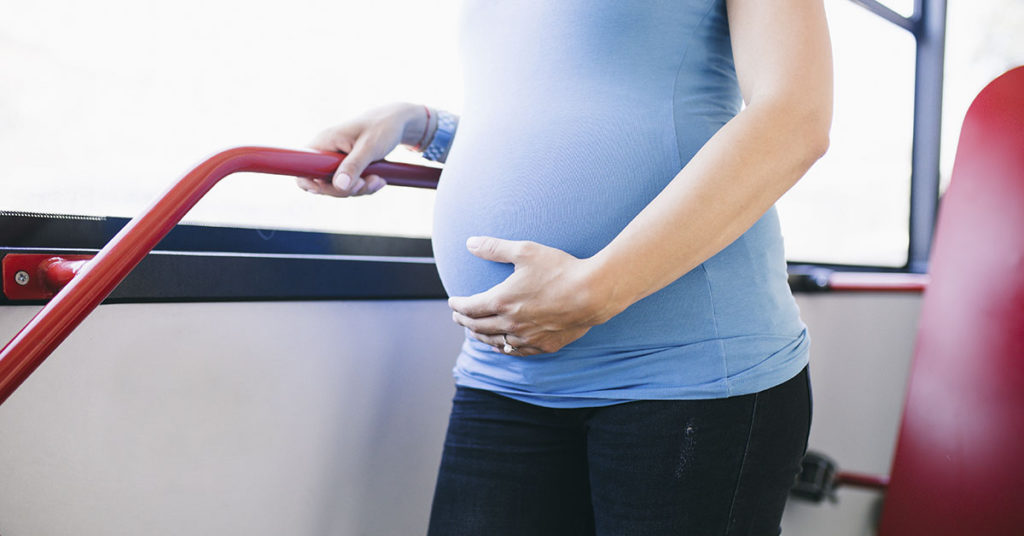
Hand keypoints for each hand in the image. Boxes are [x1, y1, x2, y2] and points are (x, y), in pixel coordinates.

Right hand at [297, 102, 425, 196]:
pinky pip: (350, 184)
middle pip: (322, 183)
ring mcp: (336, 160)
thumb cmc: (383, 128)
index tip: (323, 190)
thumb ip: (354, 166)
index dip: (308, 182)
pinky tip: (379, 180)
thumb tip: (339, 186)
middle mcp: (327, 151)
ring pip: (338, 187)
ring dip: (359, 189)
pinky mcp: (348, 167)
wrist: (397, 122)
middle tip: (366, 183)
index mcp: (325, 141)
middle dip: (345, 190)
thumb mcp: (370, 147)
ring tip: (378, 180)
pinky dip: (364, 186)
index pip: (302, 165)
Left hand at [447, 236, 620, 355]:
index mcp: (502, 301)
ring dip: (480, 337)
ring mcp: (527, 338)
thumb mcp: (526, 251)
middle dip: (464, 321)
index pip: (470, 308)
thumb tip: (470, 243)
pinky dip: (503, 348)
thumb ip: (495, 248)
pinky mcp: (544, 345)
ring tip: (474, 331)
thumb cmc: (560, 269)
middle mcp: (510, 324)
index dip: (458, 305)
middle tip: (458, 316)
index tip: (452, 302)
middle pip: (478, 327)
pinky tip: (501, 345)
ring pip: (495, 342)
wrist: (593, 293)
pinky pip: (516, 351)